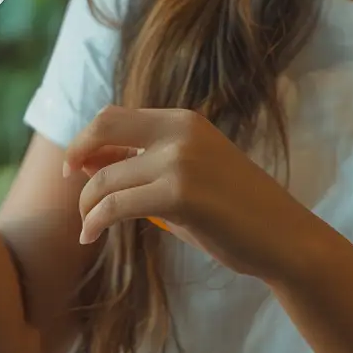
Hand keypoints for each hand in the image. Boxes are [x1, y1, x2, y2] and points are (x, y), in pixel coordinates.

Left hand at [65, 105, 307, 283]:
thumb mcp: (186, 176)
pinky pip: (115, 206)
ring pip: (104, 178)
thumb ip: (143, 165)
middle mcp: (182, 130)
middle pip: (103, 127)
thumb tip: (85, 162)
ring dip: (86, 206)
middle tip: (71, 190)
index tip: (77, 171)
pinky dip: (94, 223)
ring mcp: (181, 160)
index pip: (114, 116)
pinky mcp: (179, 195)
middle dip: (76, 156)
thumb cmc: (232, 211)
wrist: (281, 235)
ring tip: (89, 229)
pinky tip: (92, 236)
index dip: (86, 141)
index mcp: (185, 120)